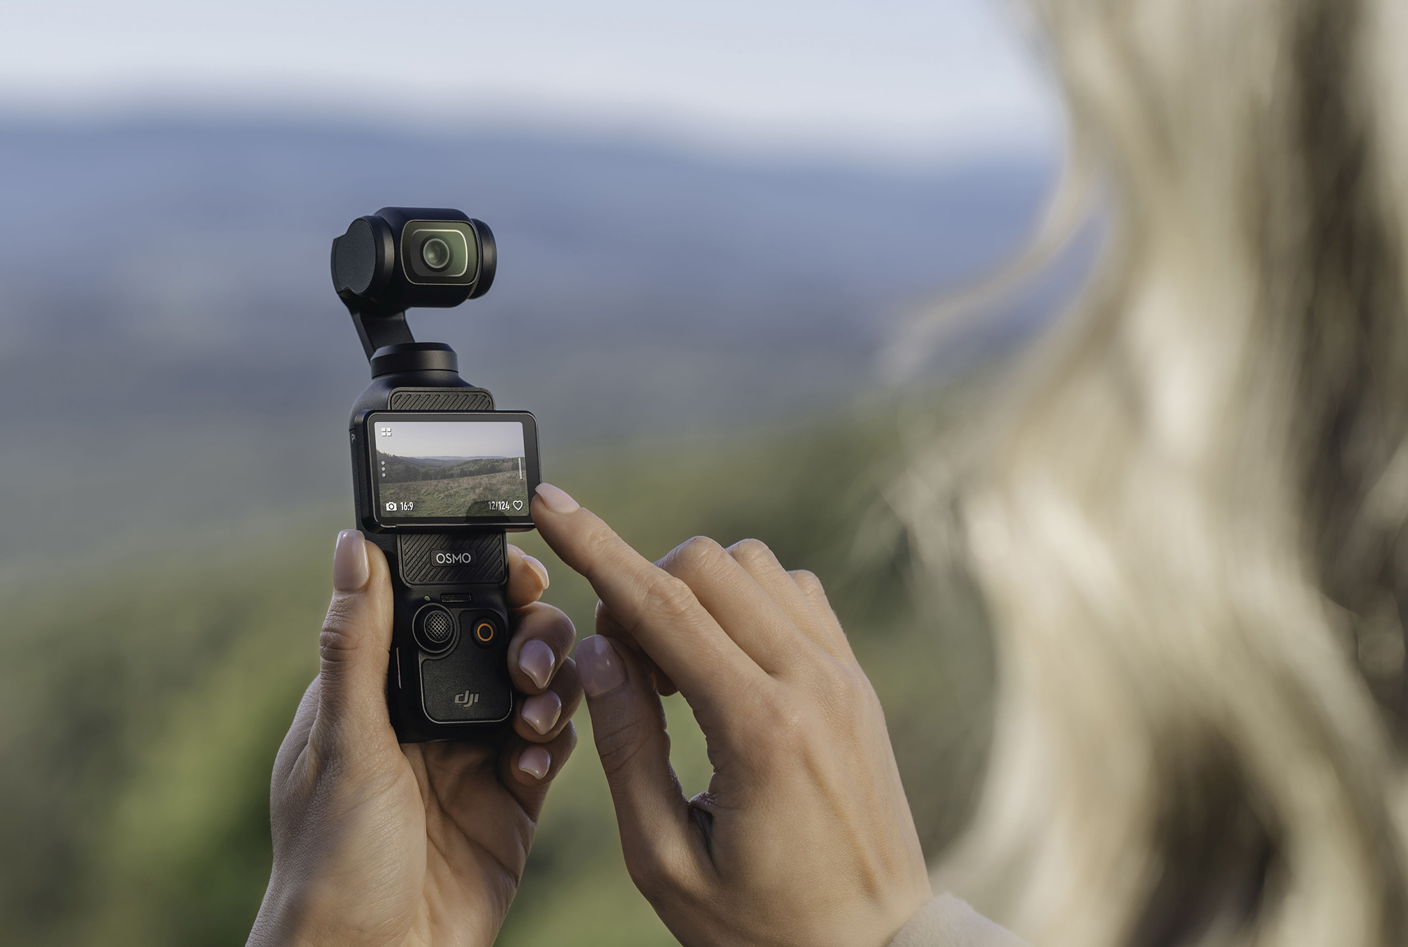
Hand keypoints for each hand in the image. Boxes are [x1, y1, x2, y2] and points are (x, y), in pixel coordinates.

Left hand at [248, 531, 581, 946]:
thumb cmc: (331, 866)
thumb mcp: (344, 747)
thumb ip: (357, 647)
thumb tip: (351, 549)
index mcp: (373, 690)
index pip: (431, 604)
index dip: (479, 577)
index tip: (520, 569)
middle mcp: (426, 715)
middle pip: (498, 636)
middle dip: (530, 632)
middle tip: (530, 656)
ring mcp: (473, 757)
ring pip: (537, 684)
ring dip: (550, 685)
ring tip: (534, 714)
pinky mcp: (512, 801)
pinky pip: (554, 747)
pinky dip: (555, 746)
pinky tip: (531, 767)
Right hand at [531, 483, 929, 946]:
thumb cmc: (764, 929)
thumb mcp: (664, 860)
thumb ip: (625, 747)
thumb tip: (598, 651)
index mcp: (759, 729)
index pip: (661, 605)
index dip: (593, 546)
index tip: (550, 503)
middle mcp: (812, 683)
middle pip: (707, 565)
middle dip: (644, 590)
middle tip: (626, 671)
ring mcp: (844, 677)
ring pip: (754, 565)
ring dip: (697, 595)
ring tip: (676, 678)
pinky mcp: (858, 684)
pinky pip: (795, 594)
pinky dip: (745, 606)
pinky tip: (723, 671)